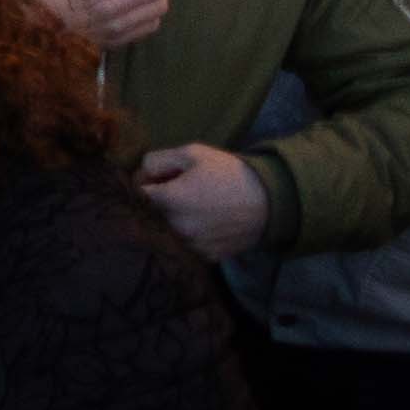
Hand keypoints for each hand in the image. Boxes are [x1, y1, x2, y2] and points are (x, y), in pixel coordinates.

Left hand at [140, 142, 268, 255]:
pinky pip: (186, 244)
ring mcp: (191, 245)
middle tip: (180, 191)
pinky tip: (206, 222)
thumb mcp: (192, 153)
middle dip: (158, 202)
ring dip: (172, 220)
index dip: (145, 183)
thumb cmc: (229, 173)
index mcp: (169, 200)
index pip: (137, 194)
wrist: (271, 201)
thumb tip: (141, 175)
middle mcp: (176, 227)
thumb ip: (157, 160)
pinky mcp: (206, 256)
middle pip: (150, 214)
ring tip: (195, 207)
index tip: (160, 178)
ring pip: (167, 231)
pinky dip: (189, 234)